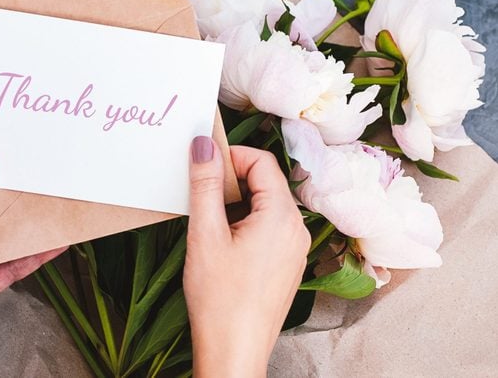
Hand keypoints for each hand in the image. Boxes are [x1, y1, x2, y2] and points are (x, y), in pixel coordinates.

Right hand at [183, 137, 309, 377]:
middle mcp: (296, 230)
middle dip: (232, 180)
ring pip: (266, 206)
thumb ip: (205, 184)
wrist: (234, 352)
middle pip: (266, 182)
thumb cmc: (219, 299)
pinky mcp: (287, 265)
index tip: (204, 165)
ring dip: (236, 203)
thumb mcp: (205, 234)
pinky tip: (222, 244)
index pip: (262, 161)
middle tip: (201, 195)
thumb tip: (204, 145)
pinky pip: (269, 228)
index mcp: (281, 217)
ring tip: (208, 224)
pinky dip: (245, 223)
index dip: (231, 156)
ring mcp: (295, 249)